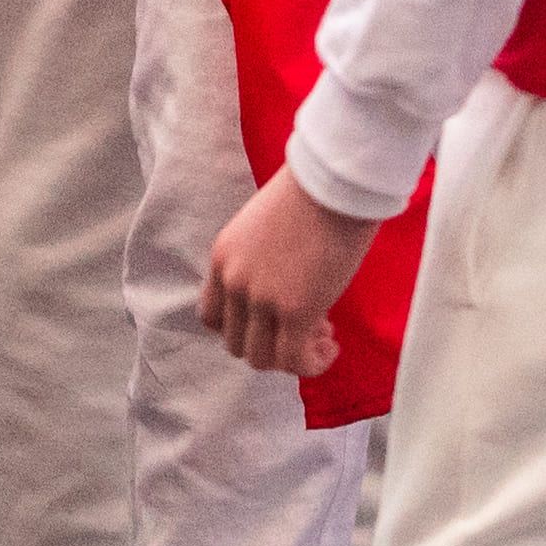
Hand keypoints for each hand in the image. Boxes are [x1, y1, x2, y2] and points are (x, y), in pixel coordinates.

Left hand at [200, 171, 376, 376]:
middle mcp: (233, 281)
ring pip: (263, 360)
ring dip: (292, 357)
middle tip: (307, 326)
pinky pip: (295, 361)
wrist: (334, 181)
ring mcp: (261, 299)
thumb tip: (282, 287)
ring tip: (322, 336)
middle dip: (271, 344)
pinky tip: (331, 347)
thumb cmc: (310, 194)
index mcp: (222, 257)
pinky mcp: (295, 311)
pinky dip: (312, 363)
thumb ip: (258, 260)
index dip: (244, 328)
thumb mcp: (262, 227)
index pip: (212, 316)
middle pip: (236, 344)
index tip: (274, 319)